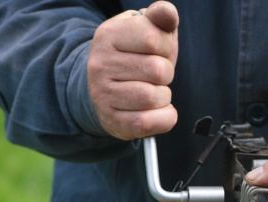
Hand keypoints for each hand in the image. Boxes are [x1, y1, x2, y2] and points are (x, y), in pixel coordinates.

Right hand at [87, 1, 178, 139]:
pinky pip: (147, 123)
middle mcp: (100, 64)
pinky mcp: (111, 120)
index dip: (167, 46)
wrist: (107, 87)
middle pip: (158, 70)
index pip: (153, 39)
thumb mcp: (146, 29)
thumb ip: (161, 17)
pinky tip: (160, 110)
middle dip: (167, 73)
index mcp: (109, 35)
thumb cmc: (135, 55)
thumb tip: (167, 13)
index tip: (158, 50)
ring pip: (153, 98)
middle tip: (155, 74)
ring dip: (165, 96)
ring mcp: (102, 94)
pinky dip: (164, 118)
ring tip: (154, 91)